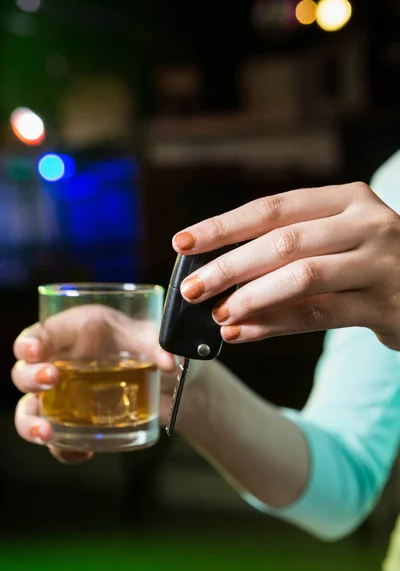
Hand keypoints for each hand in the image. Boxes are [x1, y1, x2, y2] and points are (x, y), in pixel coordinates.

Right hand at [12, 305, 176, 463]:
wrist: (165, 381)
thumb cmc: (149, 347)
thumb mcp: (154, 339)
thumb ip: (160, 346)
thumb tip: (168, 362)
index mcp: (75, 332)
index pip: (39, 334)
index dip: (29, 342)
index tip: (34, 351)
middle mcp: (62, 363)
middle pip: (25, 371)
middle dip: (29, 377)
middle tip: (50, 379)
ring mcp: (64, 395)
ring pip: (29, 409)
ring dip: (30, 423)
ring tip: (46, 432)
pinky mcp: (75, 421)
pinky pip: (57, 439)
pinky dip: (62, 449)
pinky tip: (80, 451)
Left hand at [173, 182, 399, 349]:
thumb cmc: (367, 261)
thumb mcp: (335, 237)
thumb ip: (288, 245)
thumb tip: (218, 269)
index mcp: (346, 199)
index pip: (273, 208)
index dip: (224, 225)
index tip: (184, 241)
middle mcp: (366, 223)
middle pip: (283, 241)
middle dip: (229, 266)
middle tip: (193, 288)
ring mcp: (380, 263)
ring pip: (301, 277)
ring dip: (250, 297)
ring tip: (216, 313)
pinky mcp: (384, 305)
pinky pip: (317, 315)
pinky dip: (274, 324)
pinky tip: (243, 332)